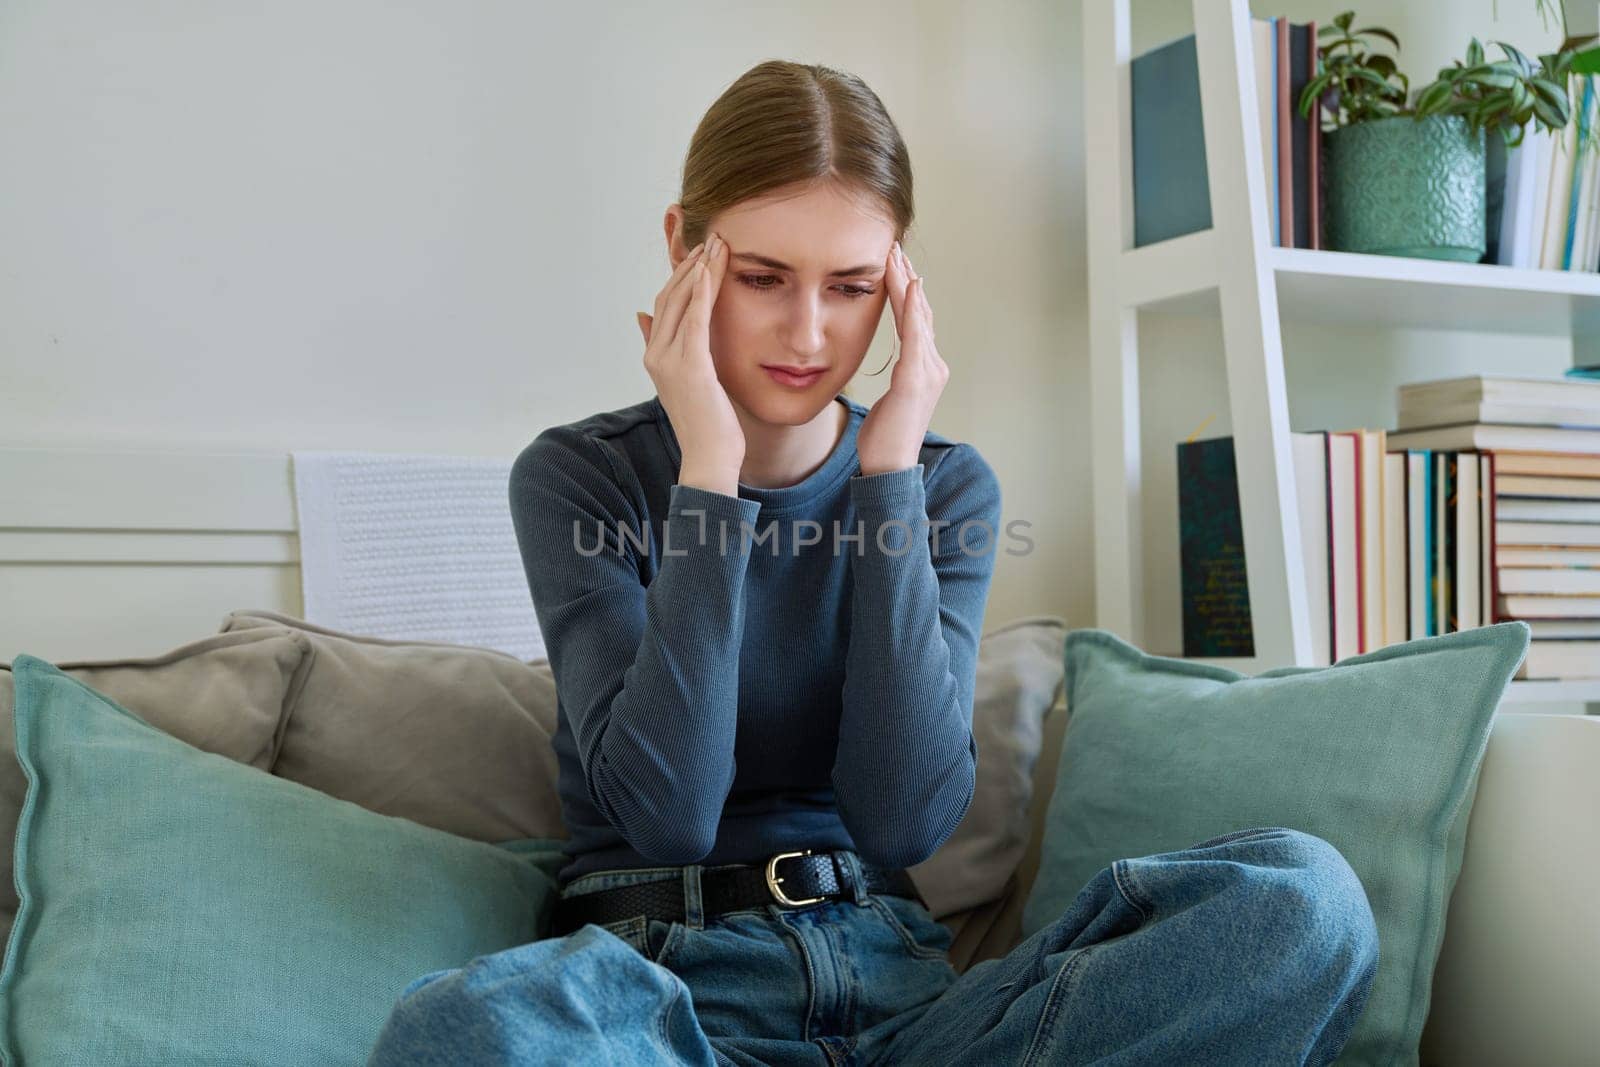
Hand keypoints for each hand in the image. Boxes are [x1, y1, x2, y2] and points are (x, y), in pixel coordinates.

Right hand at [638, 233, 745, 492]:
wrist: (709, 458)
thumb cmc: (707, 425)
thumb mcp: (686, 380)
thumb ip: (665, 348)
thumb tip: (642, 316)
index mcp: (656, 355)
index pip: (665, 302)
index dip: (682, 274)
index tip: (702, 250)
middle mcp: (656, 353)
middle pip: (670, 295)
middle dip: (691, 263)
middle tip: (713, 235)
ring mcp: (669, 360)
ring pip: (680, 300)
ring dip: (700, 268)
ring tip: (718, 243)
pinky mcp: (689, 366)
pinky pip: (694, 319)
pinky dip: (701, 291)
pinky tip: (712, 270)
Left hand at [856, 241, 948, 475]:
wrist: (890, 467)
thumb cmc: (883, 438)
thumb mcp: (888, 399)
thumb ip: (894, 378)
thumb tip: (887, 363)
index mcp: (924, 369)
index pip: (915, 320)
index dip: (905, 291)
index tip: (892, 263)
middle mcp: (932, 365)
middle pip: (920, 312)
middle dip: (906, 278)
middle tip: (893, 247)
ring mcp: (928, 372)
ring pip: (918, 317)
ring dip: (906, 284)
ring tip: (896, 256)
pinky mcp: (916, 381)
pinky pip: (916, 337)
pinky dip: (913, 310)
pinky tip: (910, 287)